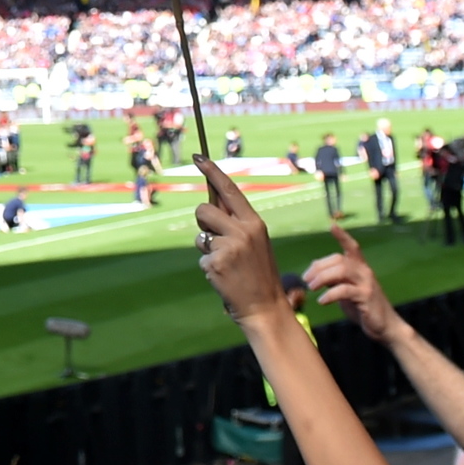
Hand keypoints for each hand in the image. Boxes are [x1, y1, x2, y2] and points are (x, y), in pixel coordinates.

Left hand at [194, 160, 284, 326]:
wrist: (265, 307)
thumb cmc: (258, 273)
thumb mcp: (254, 242)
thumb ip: (236, 223)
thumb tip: (211, 203)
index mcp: (254, 223)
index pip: (229, 190)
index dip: (212, 172)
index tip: (198, 157)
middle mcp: (243, 231)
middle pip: (204, 210)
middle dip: (203, 223)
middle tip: (217, 240)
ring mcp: (229, 247)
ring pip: (200, 236)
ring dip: (207, 249)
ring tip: (227, 264)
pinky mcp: (216, 263)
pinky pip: (202, 257)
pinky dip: (209, 268)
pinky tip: (224, 277)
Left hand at [302, 226, 406, 342]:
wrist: (385, 326)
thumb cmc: (363, 307)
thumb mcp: (346, 291)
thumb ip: (335, 280)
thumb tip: (315, 272)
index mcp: (360, 268)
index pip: (352, 247)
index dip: (342, 236)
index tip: (332, 225)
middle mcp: (364, 271)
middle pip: (338, 259)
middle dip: (319, 267)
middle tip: (306, 279)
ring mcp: (366, 283)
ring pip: (341, 270)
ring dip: (322, 278)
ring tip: (311, 287)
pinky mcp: (366, 296)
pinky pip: (344, 290)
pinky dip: (330, 294)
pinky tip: (322, 301)